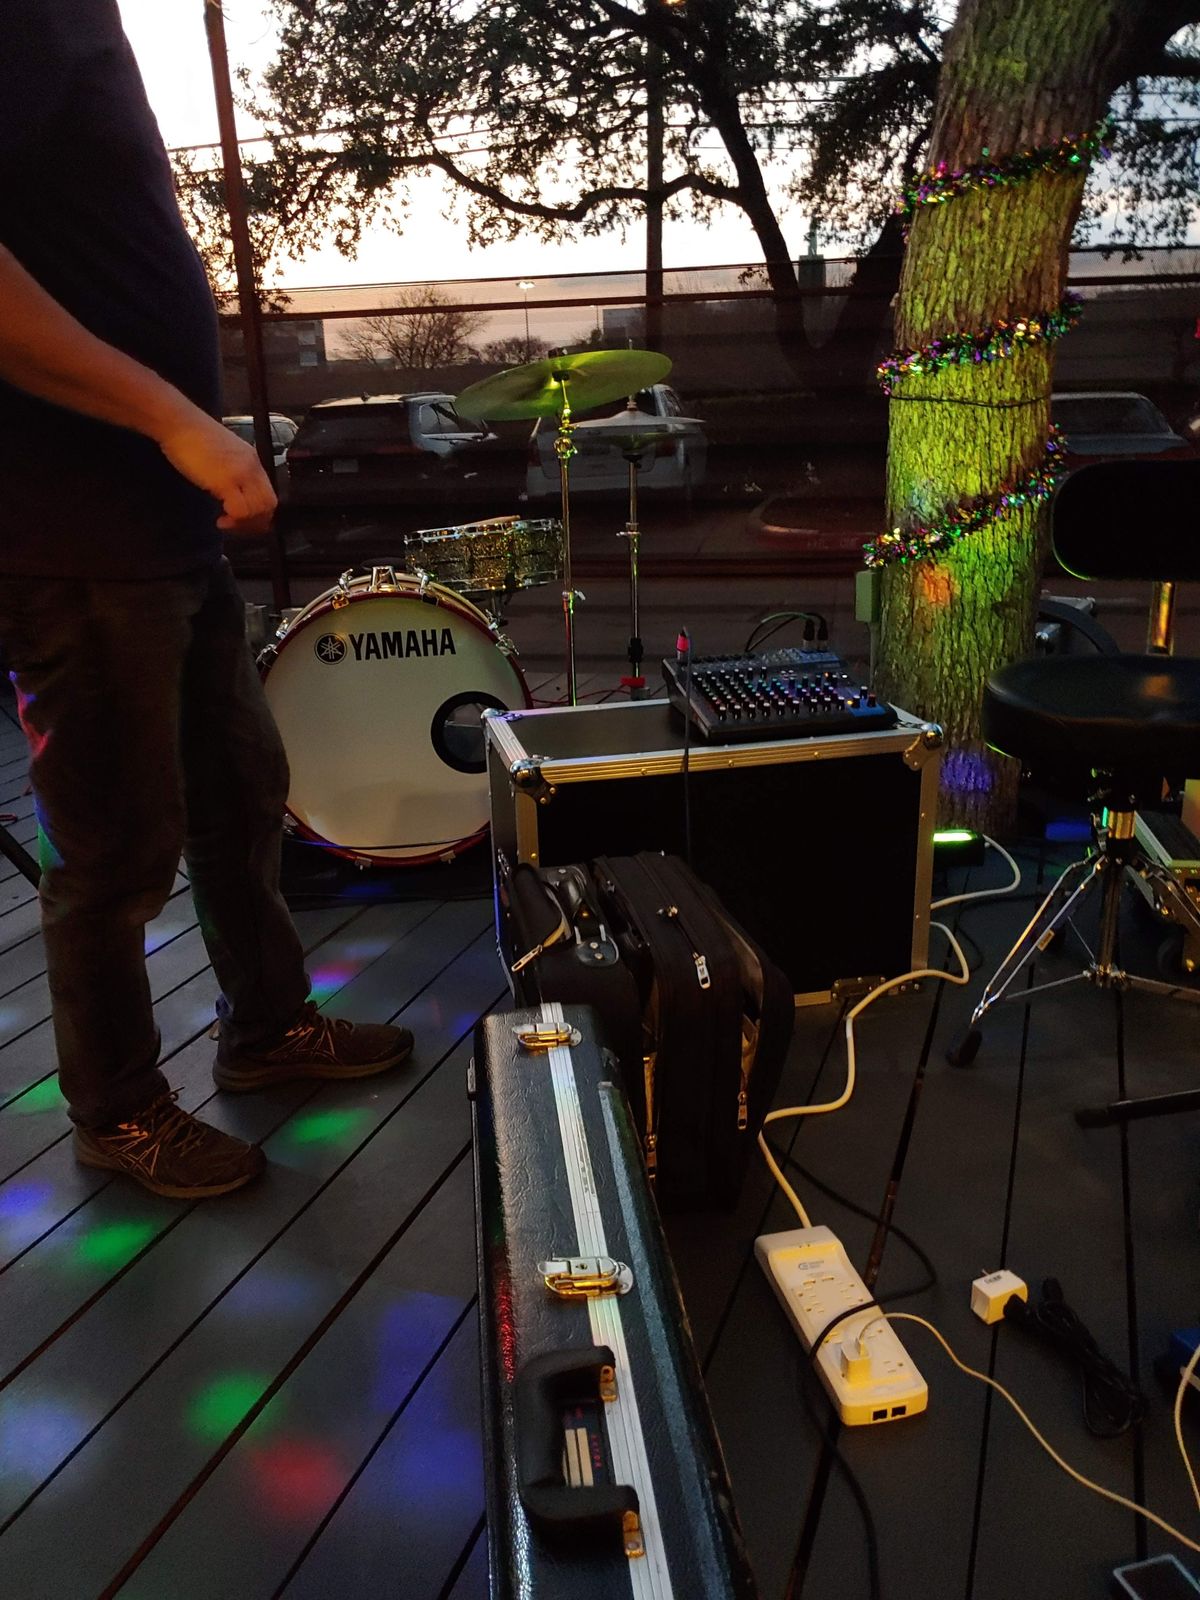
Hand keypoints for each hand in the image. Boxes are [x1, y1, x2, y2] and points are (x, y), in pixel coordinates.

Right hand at [157, 413, 276, 533]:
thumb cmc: (193, 437)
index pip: (269, 494)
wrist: (180, 423)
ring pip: (258, 510)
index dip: (261, 513)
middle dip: (256, 523)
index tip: (246, 520)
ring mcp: (241, 475)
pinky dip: (233, 519)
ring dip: (244, 523)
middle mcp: (252, 468)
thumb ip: (233, 473)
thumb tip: (232, 494)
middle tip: (238, 527)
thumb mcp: (223, 455)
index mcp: (253, 461)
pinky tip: (220, 519)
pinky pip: (240, 510)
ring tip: (226, 522)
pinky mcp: (226, 482)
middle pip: (269, 504)